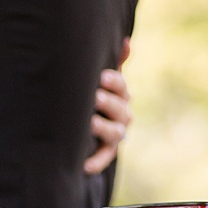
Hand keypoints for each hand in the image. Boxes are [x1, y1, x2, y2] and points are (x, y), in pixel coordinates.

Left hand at [83, 39, 132, 175]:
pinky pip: (105, 158)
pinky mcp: (106, 151)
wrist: (81, 122)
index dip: (115, 82)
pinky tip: (85, 166)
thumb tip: (125, 41)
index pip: (122, 88)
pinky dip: (96, 161)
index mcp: (120, 94)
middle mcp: (122, 114)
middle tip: (94, 97)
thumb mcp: (100, 78)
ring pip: (116, 133)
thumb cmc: (92, 92)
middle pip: (121, 109)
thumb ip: (113, 62)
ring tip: (90, 124)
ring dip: (104, 128)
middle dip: (109, 103)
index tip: (102, 77)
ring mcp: (116, 134)